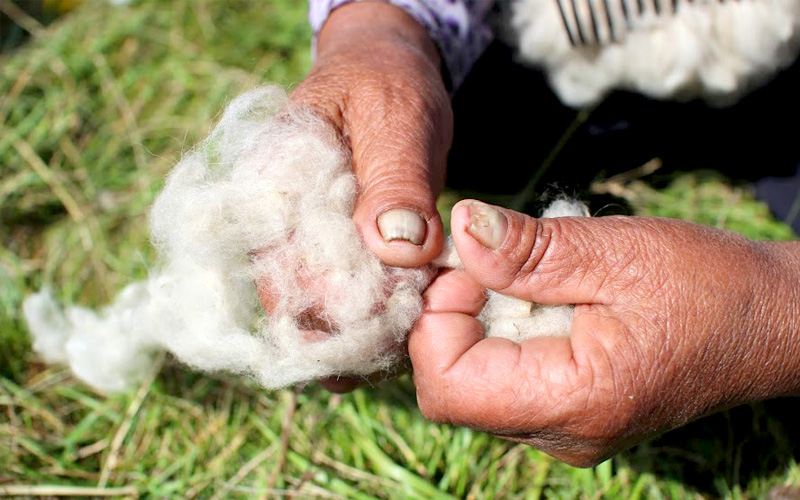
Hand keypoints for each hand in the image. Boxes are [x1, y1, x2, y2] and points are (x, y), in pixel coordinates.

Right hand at [258, 2, 452, 390]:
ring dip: (353, 334)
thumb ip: (396, 177)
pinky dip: (365, 320)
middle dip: (342, 330)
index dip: (328, 301)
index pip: (280, 261)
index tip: (386, 319)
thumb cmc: (385, 84)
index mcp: (267, 180)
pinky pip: (333, 301)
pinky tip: (397, 329)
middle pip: (289, 298)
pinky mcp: (322, 253)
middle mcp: (269, 219)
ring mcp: (293, 239)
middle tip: (396, 347)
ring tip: (399, 347)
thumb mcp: (396, 115)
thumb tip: (397, 248)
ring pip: (308, 310)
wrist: (382, 74)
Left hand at [409, 200, 799, 465]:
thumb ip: (529, 250)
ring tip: (519, 274)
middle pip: (453, 386)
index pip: (448, 384)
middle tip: (487, 259)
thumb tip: (461, 225)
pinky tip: (536, 296)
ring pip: (473, 383)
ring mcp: (564, 427)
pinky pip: (503, 380)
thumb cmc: (708, 285)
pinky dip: (500, 332)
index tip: (468, 264)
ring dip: (476, 321)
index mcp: (575, 400)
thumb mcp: (616, 252)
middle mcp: (562, 431)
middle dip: (451, 316)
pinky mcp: (569, 411)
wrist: (769, 323)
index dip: (437, 319)